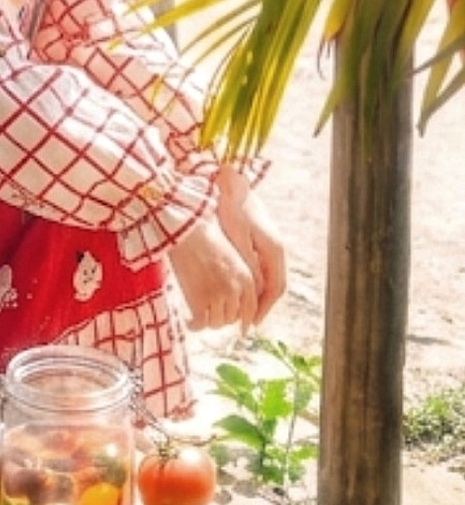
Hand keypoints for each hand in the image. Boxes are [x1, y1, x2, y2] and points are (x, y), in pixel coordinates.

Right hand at [167, 216, 257, 332]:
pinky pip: (200, 323)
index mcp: (246, 279)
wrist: (187, 231)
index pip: (250, 309)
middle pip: (232, 318)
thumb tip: (233, 300)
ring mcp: (217, 296)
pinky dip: (195, 326)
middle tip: (211, 315)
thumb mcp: (231, 258)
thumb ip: (238, 279)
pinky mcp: (199, 300)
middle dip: (223, 318)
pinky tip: (189, 322)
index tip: (241, 328)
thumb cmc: (206, 238)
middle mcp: (235, 290)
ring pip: (217, 323)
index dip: (245, 320)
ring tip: (199, 316)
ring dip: (209, 321)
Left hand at [215, 166, 286, 325]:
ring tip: (242, 309)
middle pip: (274, 285)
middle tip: (246, 322)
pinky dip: (253, 280)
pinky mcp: (259, 236)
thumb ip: (248, 263)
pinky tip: (239, 285)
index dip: (262, 308)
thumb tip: (255, 289)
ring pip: (268, 275)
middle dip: (261, 305)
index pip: (275, 288)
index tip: (250, 324)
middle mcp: (276, 247)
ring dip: (257, 294)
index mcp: (274, 249)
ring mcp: (269, 241)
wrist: (229, 181)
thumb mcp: (237, 238)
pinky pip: (261, 265)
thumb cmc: (230, 207)